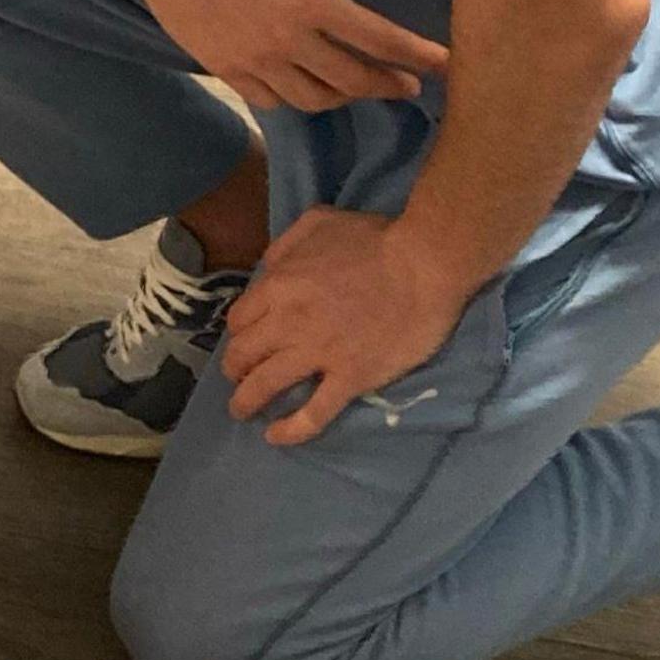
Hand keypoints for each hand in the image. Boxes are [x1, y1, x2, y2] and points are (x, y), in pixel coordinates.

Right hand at [107, 0, 448, 113]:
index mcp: (312, 1)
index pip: (381, 40)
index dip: (420, 57)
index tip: (448, 66)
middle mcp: (289, 41)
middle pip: (354, 81)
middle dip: (389, 86)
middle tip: (410, 86)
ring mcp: (255, 61)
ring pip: (314, 100)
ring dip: (345, 98)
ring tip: (359, 88)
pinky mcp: (227, 68)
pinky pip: (271, 101)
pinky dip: (296, 99)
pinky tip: (305, 88)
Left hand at [218, 206, 480, 445]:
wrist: (424, 264)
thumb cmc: (376, 239)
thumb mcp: (318, 222)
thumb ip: (285, 244)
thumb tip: (267, 268)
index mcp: (279, 285)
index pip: (240, 319)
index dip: (239, 333)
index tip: (246, 341)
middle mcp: (289, 323)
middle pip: (244, 355)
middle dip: (235, 369)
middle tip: (238, 378)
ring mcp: (319, 354)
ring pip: (266, 385)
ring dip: (246, 401)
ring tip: (241, 411)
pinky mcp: (350, 378)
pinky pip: (313, 413)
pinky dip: (291, 429)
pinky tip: (276, 437)